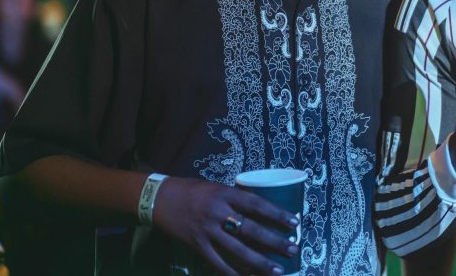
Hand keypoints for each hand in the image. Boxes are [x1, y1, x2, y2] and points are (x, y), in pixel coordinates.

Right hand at [153, 176, 299, 275]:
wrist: (160, 198)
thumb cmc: (193, 190)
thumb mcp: (217, 188)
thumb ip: (236, 200)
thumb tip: (261, 212)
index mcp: (225, 194)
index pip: (257, 204)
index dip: (277, 214)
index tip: (295, 222)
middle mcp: (218, 212)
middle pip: (251, 229)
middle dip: (274, 241)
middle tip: (293, 249)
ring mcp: (207, 231)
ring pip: (238, 250)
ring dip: (260, 262)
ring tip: (278, 270)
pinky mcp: (197, 245)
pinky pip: (218, 263)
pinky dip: (233, 273)